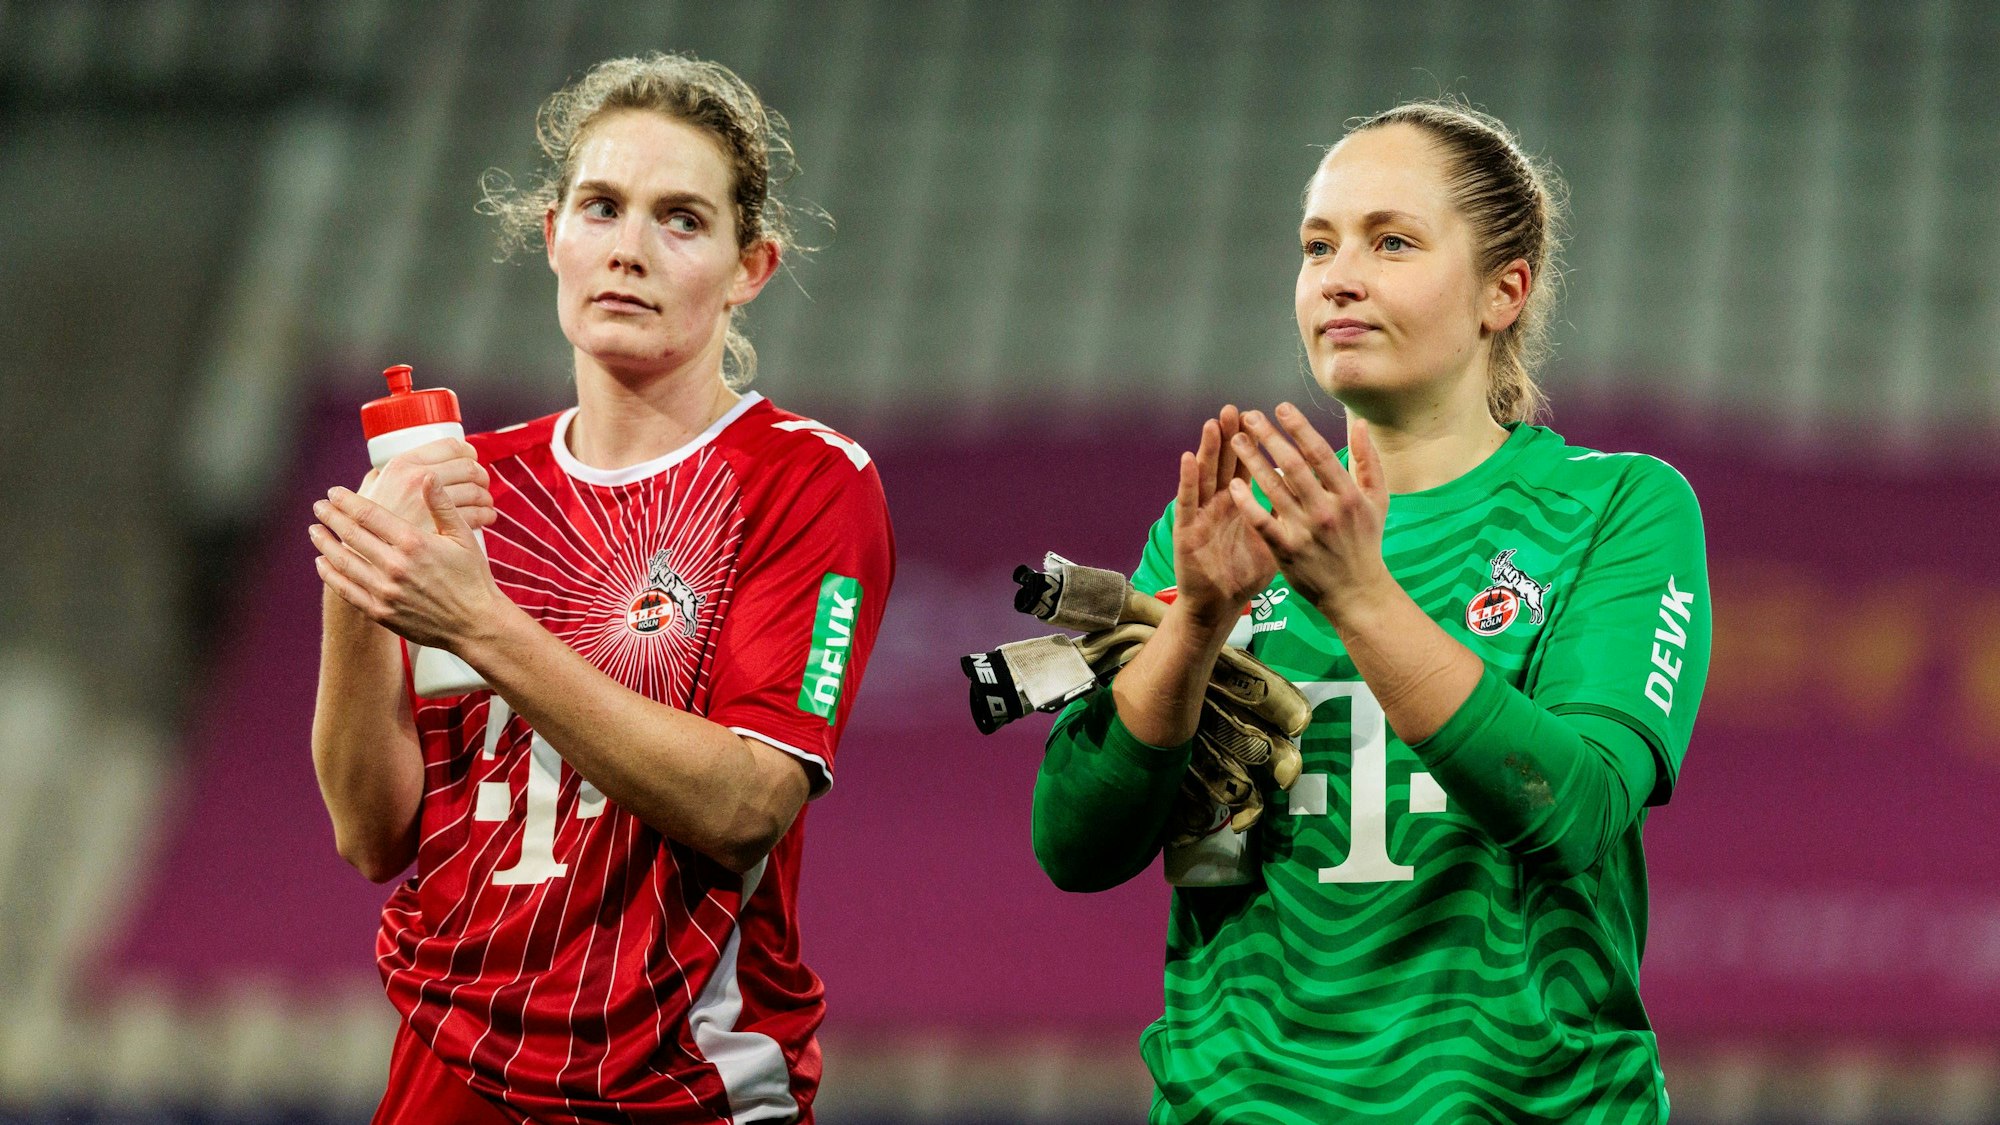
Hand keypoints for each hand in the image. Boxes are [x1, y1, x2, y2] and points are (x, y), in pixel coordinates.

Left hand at [310, 475, 503, 650]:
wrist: (475, 624)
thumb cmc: (472, 577)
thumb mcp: (463, 536)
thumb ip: (442, 505)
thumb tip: (428, 475)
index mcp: (414, 542)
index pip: (368, 514)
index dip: (347, 501)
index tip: (334, 492)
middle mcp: (395, 566)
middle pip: (351, 534)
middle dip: (330, 517)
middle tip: (319, 506)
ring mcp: (385, 591)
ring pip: (343, 561)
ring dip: (324, 543)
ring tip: (314, 530)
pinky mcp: (380, 612)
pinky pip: (345, 590)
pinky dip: (329, 574)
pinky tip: (322, 562)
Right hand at [360, 439, 495, 531]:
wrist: (366, 560)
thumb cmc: (366, 527)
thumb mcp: (365, 495)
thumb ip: (374, 482)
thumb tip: (378, 472)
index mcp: (401, 465)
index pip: (450, 445)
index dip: (468, 451)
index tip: (471, 458)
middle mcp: (416, 479)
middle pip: (468, 467)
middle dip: (481, 474)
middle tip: (481, 483)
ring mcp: (430, 503)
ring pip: (476, 490)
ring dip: (486, 496)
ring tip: (484, 503)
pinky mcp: (442, 527)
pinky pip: (477, 514)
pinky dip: (486, 515)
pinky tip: (486, 517)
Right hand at [1173, 404, 1277, 629]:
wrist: (1218, 606)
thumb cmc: (1245, 575)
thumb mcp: (1272, 541)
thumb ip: (1285, 515)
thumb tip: (1311, 491)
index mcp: (1240, 504)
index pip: (1247, 466)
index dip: (1255, 442)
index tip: (1263, 417)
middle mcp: (1218, 504)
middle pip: (1224, 463)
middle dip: (1231, 436)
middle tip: (1236, 408)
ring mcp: (1201, 515)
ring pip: (1204, 475)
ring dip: (1208, 448)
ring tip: (1214, 423)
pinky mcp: (1186, 532)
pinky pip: (1187, 502)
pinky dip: (1187, 480)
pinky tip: (1188, 458)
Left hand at [1228, 403, 1393, 621]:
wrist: (1356, 592)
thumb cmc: (1365, 541)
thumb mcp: (1377, 500)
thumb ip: (1368, 460)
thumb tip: (1360, 423)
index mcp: (1348, 495)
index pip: (1320, 453)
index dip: (1299, 428)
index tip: (1281, 408)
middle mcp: (1327, 510)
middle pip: (1293, 466)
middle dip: (1270, 437)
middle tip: (1250, 416)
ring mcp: (1306, 531)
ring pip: (1274, 489)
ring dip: (1253, 461)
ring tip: (1236, 440)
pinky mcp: (1287, 551)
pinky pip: (1263, 522)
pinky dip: (1248, 503)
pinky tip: (1234, 484)